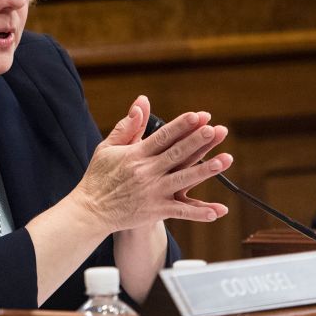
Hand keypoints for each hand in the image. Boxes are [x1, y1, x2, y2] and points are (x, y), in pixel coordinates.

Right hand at [72, 95, 231, 233]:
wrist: (91, 210)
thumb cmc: (99, 176)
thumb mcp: (108, 147)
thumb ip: (128, 126)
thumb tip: (141, 103)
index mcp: (135, 155)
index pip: (162, 136)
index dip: (181, 125)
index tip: (197, 116)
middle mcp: (145, 172)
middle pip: (176, 154)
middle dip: (197, 141)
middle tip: (214, 130)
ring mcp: (152, 192)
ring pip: (183, 179)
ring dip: (205, 170)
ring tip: (224, 161)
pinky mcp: (155, 210)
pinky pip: (181, 211)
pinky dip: (199, 212)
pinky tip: (217, 211)